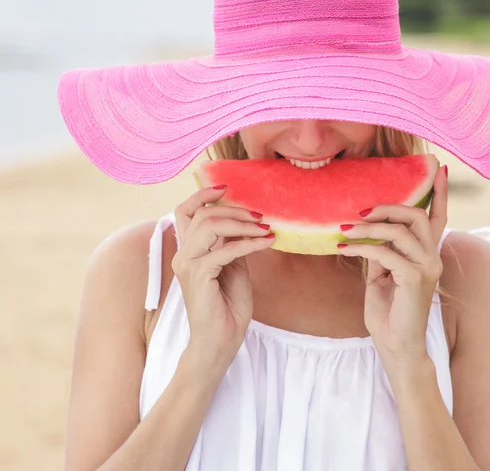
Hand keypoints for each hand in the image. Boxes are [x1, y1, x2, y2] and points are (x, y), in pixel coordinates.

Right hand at [172, 186, 275, 370]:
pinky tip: (267, 242)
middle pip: (203, 214)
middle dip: (234, 210)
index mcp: (189, 250)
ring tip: (264, 229)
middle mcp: (182, 254)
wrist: (221, 341)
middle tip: (260, 217)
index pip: (186, 211)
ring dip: (241, 224)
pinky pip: (226, 249)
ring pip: (210, 226)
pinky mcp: (197, 275)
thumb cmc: (228, 306)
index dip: (202, 194)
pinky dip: (250, 243)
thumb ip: (233, 242)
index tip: (226, 188)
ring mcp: (187, 264)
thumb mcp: (234, 265)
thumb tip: (244, 221)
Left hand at [337, 165, 448, 365]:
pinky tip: (345, 248)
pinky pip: (385, 252)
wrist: (395, 345)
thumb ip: (380, 248)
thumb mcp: (381, 272)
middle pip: (416, 215)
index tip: (439, 167)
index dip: (440, 192)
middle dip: (387, 207)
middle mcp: (432, 257)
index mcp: (426, 253)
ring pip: (399, 231)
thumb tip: (364, 226)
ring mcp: (427, 267)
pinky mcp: (415, 279)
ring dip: (368, 227)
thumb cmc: (388, 310)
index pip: (437, 216)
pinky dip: (362, 247)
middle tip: (360, 212)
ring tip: (345, 229)